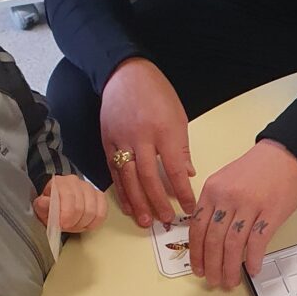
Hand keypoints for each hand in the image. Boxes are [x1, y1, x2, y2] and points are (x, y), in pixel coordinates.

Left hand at [33, 175, 107, 232]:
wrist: (58, 206)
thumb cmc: (50, 207)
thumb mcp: (41, 208)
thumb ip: (42, 205)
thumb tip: (45, 202)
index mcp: (60, 182)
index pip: (68, 196)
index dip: (67, 213)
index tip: (63, 224)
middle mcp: (75, 182)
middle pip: (81, 206)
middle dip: (74, 222)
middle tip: (67, 226)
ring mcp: (89, 188)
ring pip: (93, 210)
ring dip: (83, 223)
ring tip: (75, 225)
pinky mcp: (99, 196)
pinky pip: (102, 211)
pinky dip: (95, 221)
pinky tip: (87, 224)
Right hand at [100, 58, 196, 227]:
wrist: (125, 74)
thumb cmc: (157, 94)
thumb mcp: (178, 117)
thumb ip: (182, 148)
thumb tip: (188, 175)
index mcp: (164, 131)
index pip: (175, 169)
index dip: (182, 191)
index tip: (189, 208)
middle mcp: (141, 137)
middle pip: (148, 177)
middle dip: (158, 202)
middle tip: (166, 220)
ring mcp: (121, 141)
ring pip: (128, 178)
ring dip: (137, 202)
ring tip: (145, 221)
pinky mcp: (107, 142)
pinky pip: (114, 171)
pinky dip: (121, 191)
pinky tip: (128, 205)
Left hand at [188, 140, 296, 288]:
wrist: (286, 154)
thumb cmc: (258, 169)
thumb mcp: (226, 180)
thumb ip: (215, 205)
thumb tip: (207, 238)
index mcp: (212, 190)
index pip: (197, 228)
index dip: (196, 253)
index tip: (198, 268)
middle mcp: (228, 198)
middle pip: (214, 240)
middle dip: (212, 266)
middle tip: (213, 281)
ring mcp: (250, 205)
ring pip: (233, 245)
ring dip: (230, 268)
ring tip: (230, 281)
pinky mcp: (271, 212)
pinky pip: (258, 242)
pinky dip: (254, 259)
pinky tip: (253, 269)